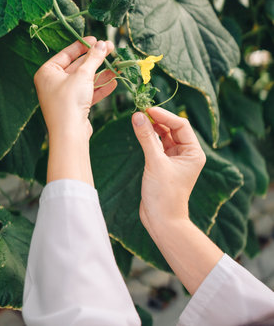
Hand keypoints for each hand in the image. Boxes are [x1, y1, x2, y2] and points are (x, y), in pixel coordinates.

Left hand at [34, 37, 115, 140]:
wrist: (69, 133)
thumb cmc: (69, 101)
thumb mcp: (83, 75)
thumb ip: (94, 58)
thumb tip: (103, 44)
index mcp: (47, 72)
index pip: (66, 54)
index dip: (82, 45)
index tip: (96, 39)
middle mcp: (53, 83)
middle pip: (77, 66)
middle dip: (96, 60)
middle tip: (111, 50)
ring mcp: (64, 96)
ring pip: (85, 80)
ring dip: (102, 74)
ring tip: (118, 65)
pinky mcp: (74, 107)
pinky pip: (88, 93)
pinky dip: (100, 88)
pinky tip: (114, 82)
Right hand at [131, 107, 205, 235]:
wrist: (162, 221)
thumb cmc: (164, 194)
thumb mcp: (155, 163)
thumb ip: (146, 138)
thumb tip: (137, 116)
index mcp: (193, 152)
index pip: (181, 125)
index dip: (165, 115)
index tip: (148, 109)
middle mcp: (187, 154)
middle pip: (173, 128)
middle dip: (158, 119)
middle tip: (140, 110)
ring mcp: (175, 159)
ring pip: (164, 135)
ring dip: (152, 127)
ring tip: (138, 118)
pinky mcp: (164, 164)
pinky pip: (157, 145)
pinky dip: (149, 137)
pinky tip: (140, 130)